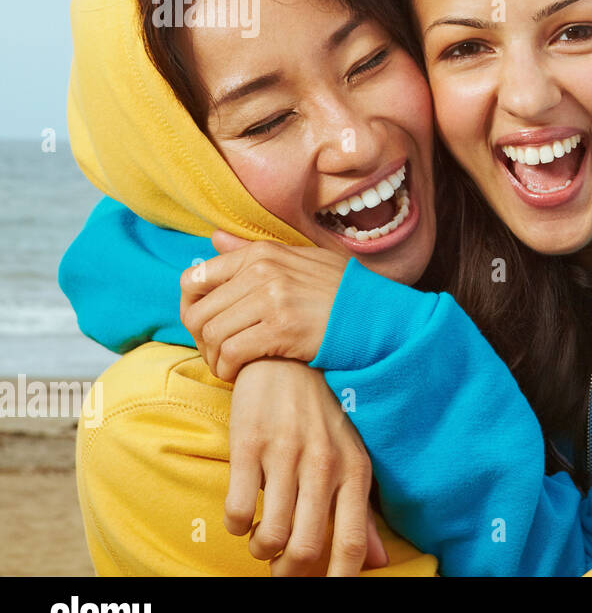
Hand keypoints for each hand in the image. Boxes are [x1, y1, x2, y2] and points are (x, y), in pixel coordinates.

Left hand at [179, 231, 348, 381]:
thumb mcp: (301, 258)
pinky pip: (232, 353)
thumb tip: (214, 239)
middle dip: (200, 340)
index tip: (205, 326)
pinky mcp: (281, 329)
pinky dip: (228, 369)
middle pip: (200, 312)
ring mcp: (272, 299)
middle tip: (216, 354)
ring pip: (212, 334)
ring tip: (228, 366)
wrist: (378, 316)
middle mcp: (263, 271)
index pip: (196, 278)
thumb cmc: (341, 291)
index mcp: (263, 253)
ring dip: (214, 358)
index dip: (191, 307)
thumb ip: (254, 251)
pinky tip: (238, 374)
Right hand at [227, 357, 388, 575]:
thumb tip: (380, 562)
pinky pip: (236, 510)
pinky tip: (240, 514)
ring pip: (269, 536)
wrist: (287, 361)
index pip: (351, 544)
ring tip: (259, 538)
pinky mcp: (249, 445)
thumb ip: (362, 512)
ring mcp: (286, 455)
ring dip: (260, 549)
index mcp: (355, 471)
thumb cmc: (322, 417)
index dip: (336, 581)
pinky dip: (234, 525)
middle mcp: (324, 465)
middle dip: (287, 572)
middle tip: (278, 566)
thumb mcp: (351, 457)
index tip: (322, 592)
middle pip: (305, 550)